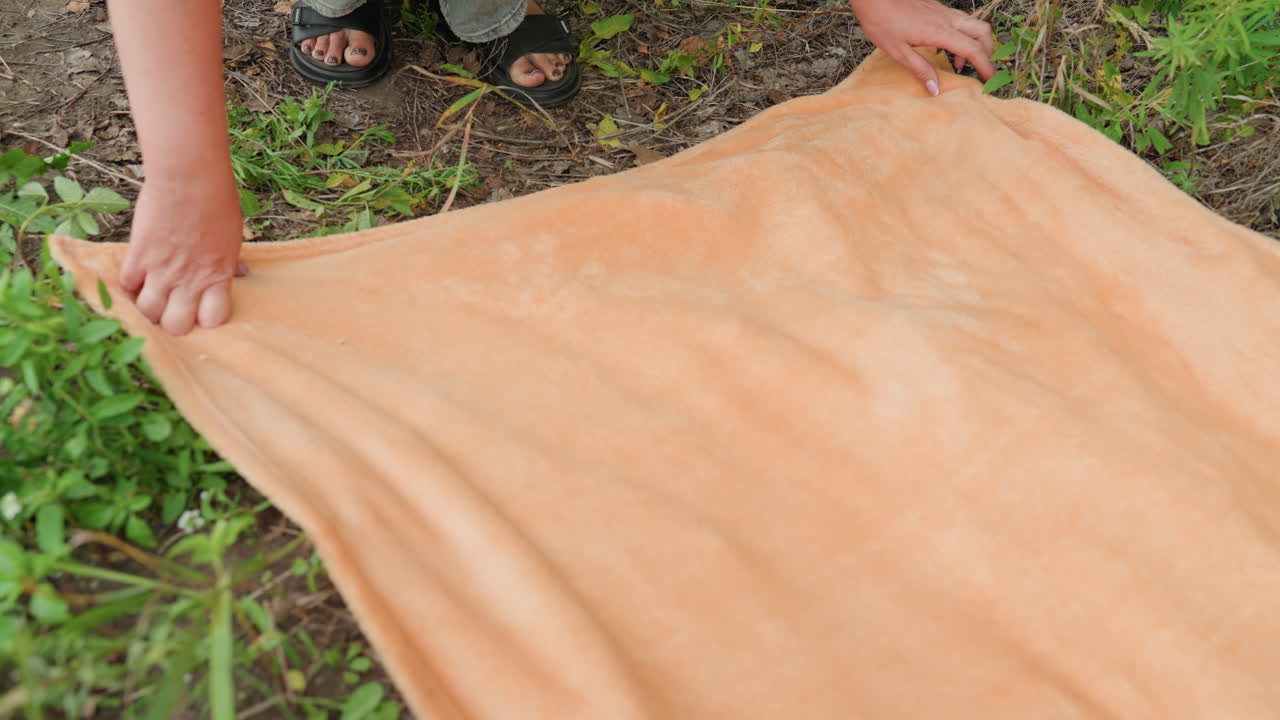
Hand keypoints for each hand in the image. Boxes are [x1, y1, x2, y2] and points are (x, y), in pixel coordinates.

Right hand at [119, 172, 246, 335]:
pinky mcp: (138, 255)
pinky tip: (137, 275)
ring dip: (148, 306)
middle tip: (171, 308)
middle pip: (175, 325)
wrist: (189, 179)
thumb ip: (231, 261)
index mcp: (218, 277)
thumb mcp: (233, 236)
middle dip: (172, 322)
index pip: (212, 320)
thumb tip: (242, 273)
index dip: (205, 319)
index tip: (201, 311)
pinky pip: (127, 284)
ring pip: (148, 311)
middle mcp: (189, 281)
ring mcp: (161, 271)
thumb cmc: (216, 202)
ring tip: (152, 295)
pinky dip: (130, 284)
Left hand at [849, 0, 994, 95]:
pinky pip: (960, 21)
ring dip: (975, 42)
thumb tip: (935, 89)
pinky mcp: (937, 8)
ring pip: (973, 24)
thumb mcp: (898, 52)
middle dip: (987, 51)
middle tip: (981, 69)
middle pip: (981, 32)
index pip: (972, 49)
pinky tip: (947, 47)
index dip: (984, 65)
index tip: (991, 79)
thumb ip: (920, 69)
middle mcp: (946, 19)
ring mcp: (943, 12)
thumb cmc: (881, 22)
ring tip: (960, 63)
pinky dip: (964, 35)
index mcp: (939, 32)